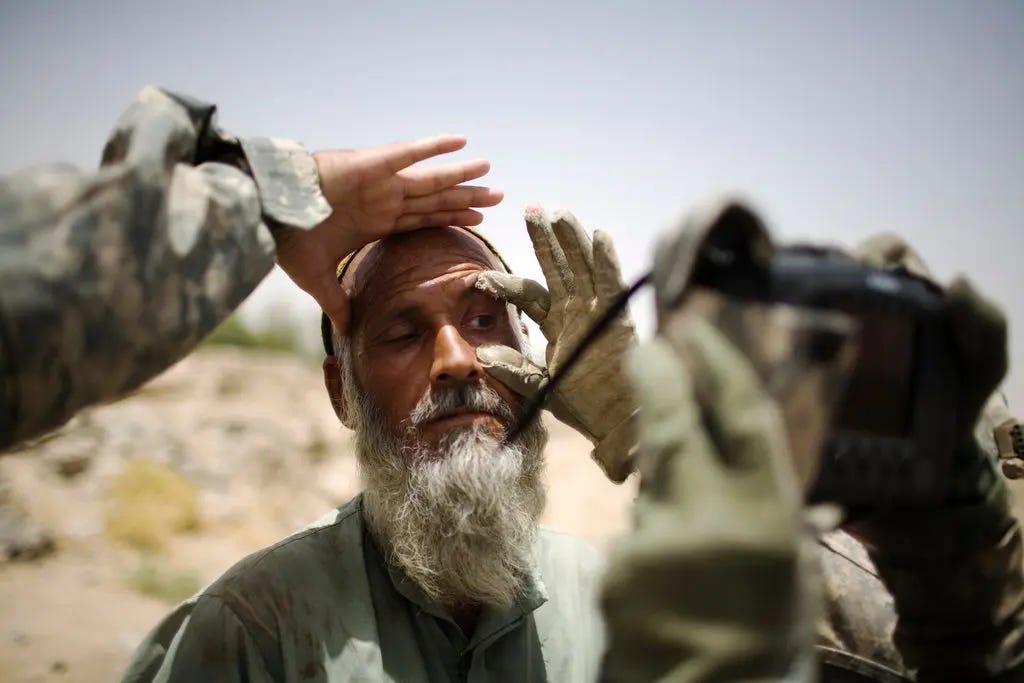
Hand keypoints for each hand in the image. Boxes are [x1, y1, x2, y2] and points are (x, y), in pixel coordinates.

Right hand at [274, 134, 502, 332]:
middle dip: (466, 198)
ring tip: (489, 169)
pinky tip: (460, 141)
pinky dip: (434, 148)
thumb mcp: (315, 275)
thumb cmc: (285, 235)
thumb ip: (335, 299)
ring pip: (431, 179)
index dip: (450, 218)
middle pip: (435, 200)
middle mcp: (382, 199)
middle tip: (497, 196)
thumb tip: (345, 329)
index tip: (478, 220)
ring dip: (461, 175)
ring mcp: (379, 181)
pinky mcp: (370, 165)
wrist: (263, 208)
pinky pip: (409, 153)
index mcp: (373, 221)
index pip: (422, 220)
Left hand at [474, 207, 637, 481]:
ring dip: (571, 240)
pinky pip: (610, 283)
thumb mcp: (539, 387)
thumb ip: (514, 370)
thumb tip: (484, 356)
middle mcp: (574, 310)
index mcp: (553, 322)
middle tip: (531, 210)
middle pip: (556, 267)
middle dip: (545, 239)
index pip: (526, 294)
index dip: (504, 284)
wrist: (617, 422)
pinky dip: (605, 261)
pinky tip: (598, 236)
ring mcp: (597, 310)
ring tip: (559, 214)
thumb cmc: (582, 405)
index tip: (478, 278)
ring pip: (582, 266)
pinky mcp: (618, 318)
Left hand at [602, 320, 809, 680]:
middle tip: (646, 347)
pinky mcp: (613, 567)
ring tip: (695, 534)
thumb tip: (755, 449)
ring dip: (665, 489)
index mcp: (766, 519)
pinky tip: (670, 577)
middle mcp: (705, 522)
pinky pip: (632, 532)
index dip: (718, 366)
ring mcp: (651, 545)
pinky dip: (650, 542)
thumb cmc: (766, 631)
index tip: (695, 328)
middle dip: (658, 378)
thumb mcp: (796, 569)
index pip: (743, 419)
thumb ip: (775, 507)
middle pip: (674, 427)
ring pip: (651, 485)